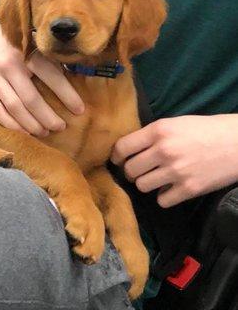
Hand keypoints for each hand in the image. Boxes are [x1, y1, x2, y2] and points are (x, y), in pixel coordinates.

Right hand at [0, 18, 83, 136]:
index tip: (79, 109)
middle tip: (60, 127)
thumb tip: (72, 79)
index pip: (51, 76)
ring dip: (31, 124)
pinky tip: (23, 131)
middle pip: (32, 99)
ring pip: (14, 107)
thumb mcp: (30, 44)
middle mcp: (10, 67)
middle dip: (48, 117)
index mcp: (26, 54)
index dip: (67, 95)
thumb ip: (47, 60)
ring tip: (44, 132)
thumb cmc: (11, 44)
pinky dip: (11, 124)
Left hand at [111, 115, 237, 207]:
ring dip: (146, 184)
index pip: (123, 147)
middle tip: (139, 171)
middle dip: (131, 172)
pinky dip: (164, 196)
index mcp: (159, 131)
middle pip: (129, 170)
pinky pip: (161, 200)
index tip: (117, 160)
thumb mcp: (175, 123)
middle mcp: (164, 151)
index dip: (116, 156)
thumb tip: (131, 150)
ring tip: (156, 178)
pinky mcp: (189, 189)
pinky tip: (171, 188)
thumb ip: (153, 135)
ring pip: (142, 186)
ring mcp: (176, 171)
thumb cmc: (206, 129)